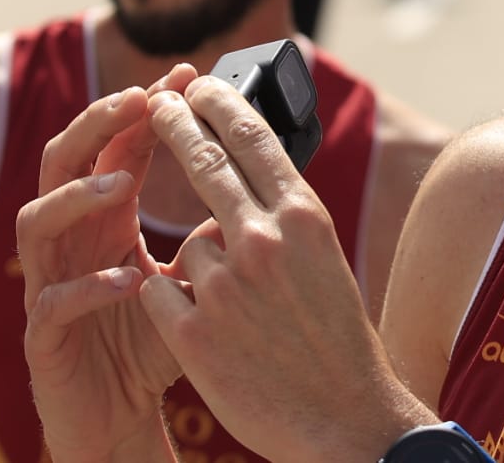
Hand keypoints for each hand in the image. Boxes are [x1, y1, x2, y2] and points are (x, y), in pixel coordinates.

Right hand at [17, 66, 196, 461]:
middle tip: (138, 101)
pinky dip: (88, 288)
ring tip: (121, 186)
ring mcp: (48, 284)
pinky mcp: (43, 336)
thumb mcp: (192, 275)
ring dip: (78, 198)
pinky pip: (52, 302)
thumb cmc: (154, 339)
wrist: (121, 417)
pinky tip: (126, 280)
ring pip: (37, 222)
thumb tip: (260, 181)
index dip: (144, 110)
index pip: (117, 148)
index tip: (183, 75)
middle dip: (97, 126)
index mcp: (104, 220)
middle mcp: (69, 241)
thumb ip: (211, 229)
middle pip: (61, 163)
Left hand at [138, 76, 432, 462]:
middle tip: (156, 103)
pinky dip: (177, 310)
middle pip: (203, 162)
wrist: (346, 419)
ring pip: (188, 249)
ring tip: (246, 316)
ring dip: (204, 273)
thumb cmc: (340, 341)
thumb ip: (287, 219)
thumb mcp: (327, 259)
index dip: (218, 104)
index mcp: (305, 216)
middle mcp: (264, 238)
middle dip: (174, 125)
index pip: (251, 138)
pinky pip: (161, 295)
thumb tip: (246, 188)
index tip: (196, 85)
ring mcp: (226, 284)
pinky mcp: (193, 332)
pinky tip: (215, 337)